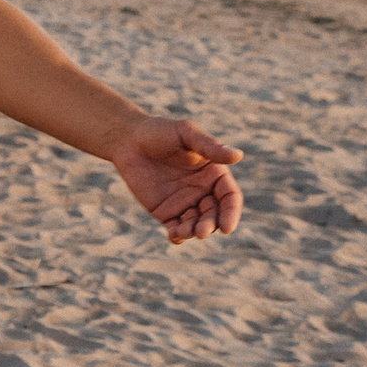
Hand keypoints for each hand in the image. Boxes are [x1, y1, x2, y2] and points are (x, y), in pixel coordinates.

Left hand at [105, 116, 243, 242]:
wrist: (129, 140)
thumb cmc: (161, 132)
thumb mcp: (186, 133)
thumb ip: (210, 147)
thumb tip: (238, 156)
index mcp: (215, 173)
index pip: (230, 197)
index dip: (231, 213)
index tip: (226, 227)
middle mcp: (203, 191)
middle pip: (215, 214)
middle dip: (210, 225)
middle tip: (201, 231)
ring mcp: (185, 203)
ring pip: (196, 224)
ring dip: (194, 231)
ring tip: (186, 232)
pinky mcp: (166, 211)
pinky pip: (176, 228)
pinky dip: (178, 235)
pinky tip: (174, 235)